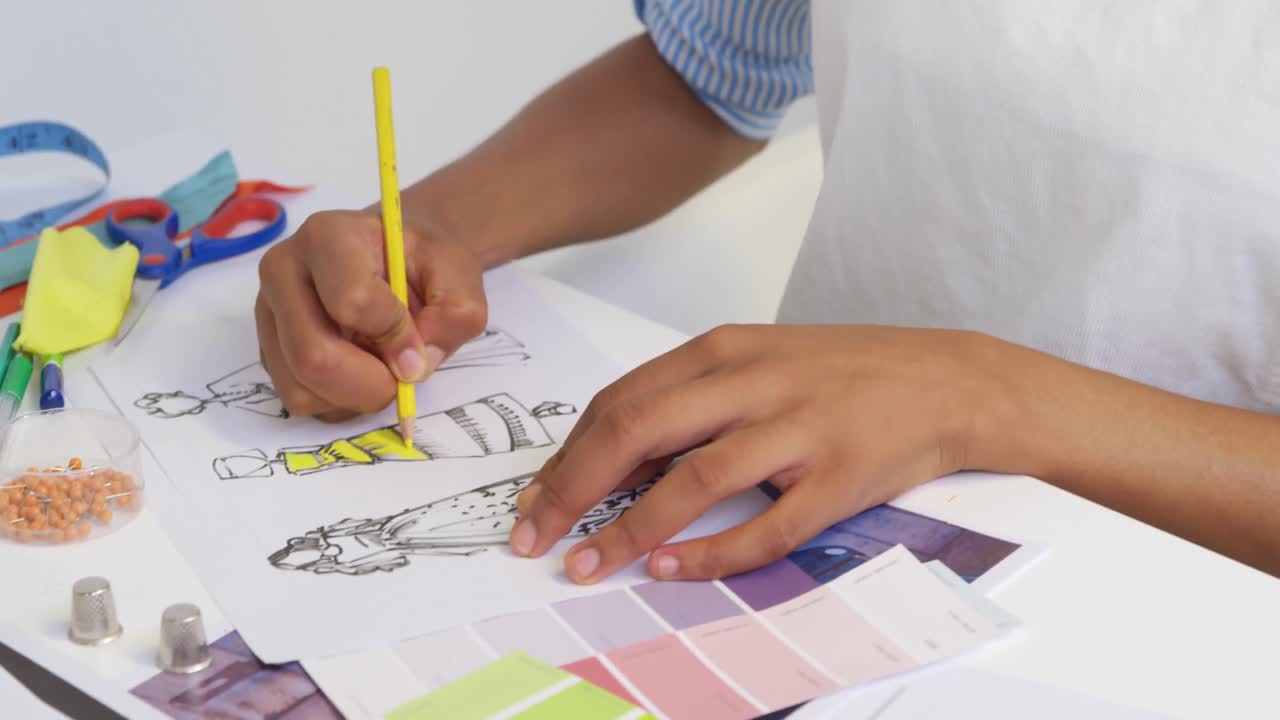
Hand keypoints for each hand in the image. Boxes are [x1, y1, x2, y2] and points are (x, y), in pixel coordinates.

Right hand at [256, 210, 486, 420]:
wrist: (396, 258)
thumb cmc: (422, 262)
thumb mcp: (459, 274)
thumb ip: (454, 315)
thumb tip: (414, 366)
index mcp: (329, 236)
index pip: (352, 301)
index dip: (395, 337)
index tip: (420, 345)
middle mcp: (283, 269)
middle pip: (312, 355)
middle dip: (370, 384)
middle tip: (403, 377)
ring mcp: (268, 312)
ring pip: (300, 387)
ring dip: (354, 397)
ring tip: (380, 369)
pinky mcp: (268, 348)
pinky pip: (298, 398)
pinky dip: (337, 403)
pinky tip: (358, 374)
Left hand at [509, 324, 1008, 582]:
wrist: (947, 380)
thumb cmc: (843, 372)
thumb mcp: (758, 361)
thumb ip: (690, 398)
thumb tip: (614, 455)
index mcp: (724, 349)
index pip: (620, 401)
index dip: (567, 456)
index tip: (533, 499)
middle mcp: (753, 383)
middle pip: (638, 432)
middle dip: (574, 490)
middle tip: (536, 537)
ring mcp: (798, 430)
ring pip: (694, 481)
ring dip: (630, 529)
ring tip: (588, 565)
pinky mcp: (838, 479)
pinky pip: (766, 527)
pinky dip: (713, 552)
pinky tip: (673, 568)